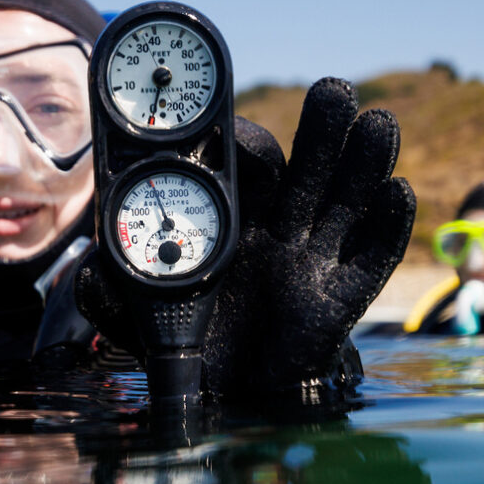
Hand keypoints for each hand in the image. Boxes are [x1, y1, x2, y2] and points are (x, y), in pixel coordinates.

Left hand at [77, 78, 415, 399]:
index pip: (250, 172)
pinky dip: (387, 228)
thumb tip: (87, 270)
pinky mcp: (341, 299)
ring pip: (347, 203)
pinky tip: (396, 193)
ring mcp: (315, 261)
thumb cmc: (191, 342)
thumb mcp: (139, 315)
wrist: (227, 392)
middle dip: (322, 133)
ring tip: (376, 123)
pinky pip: (370, 260)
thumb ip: (110, 293)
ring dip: (363, 164)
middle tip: (333, 92)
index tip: (242, 141)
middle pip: (309, 173)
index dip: (252, 149)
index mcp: (236, 222)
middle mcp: (280, 232)